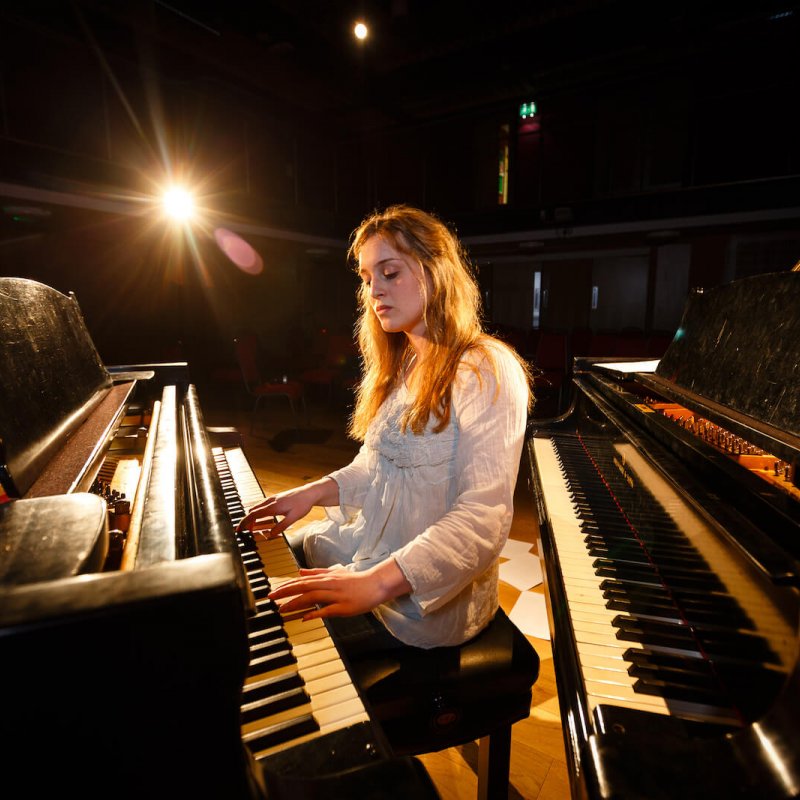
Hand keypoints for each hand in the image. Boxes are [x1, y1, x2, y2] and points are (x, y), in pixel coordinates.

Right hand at [236, 487, 310, 537]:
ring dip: (252, 516)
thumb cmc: (303, 504)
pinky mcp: (276, 498)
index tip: (239, 529)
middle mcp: (271, 501)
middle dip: (247, 521)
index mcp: (273, 506)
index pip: (254, 514)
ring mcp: (273, 498)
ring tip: (252, 526)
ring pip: (257, 507)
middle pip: (253, 511)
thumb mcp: (293, 518)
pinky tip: (261, 517)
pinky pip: (262, 505)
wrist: (309, 493)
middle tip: (246, 531)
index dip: (245, 522)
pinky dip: (258, 512)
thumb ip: (281, 527)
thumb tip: (270, 534)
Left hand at [269, 559, 411, 619]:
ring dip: (296, 603)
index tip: (273, 592)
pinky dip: (315, 613)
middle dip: (286, 592)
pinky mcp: (344, 607)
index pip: (302, 581)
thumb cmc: (355, 580)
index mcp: (326, 577)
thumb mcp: (334, 573)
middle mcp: (329, 584)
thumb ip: (317, 572)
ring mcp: (336, 595)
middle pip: (304, 587)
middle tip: (271, 599)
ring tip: (282, 609)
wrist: (375, 584)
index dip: (286, 586)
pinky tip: (304, 617)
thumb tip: (300, 571)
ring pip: (312, 597)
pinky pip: (327, 610)